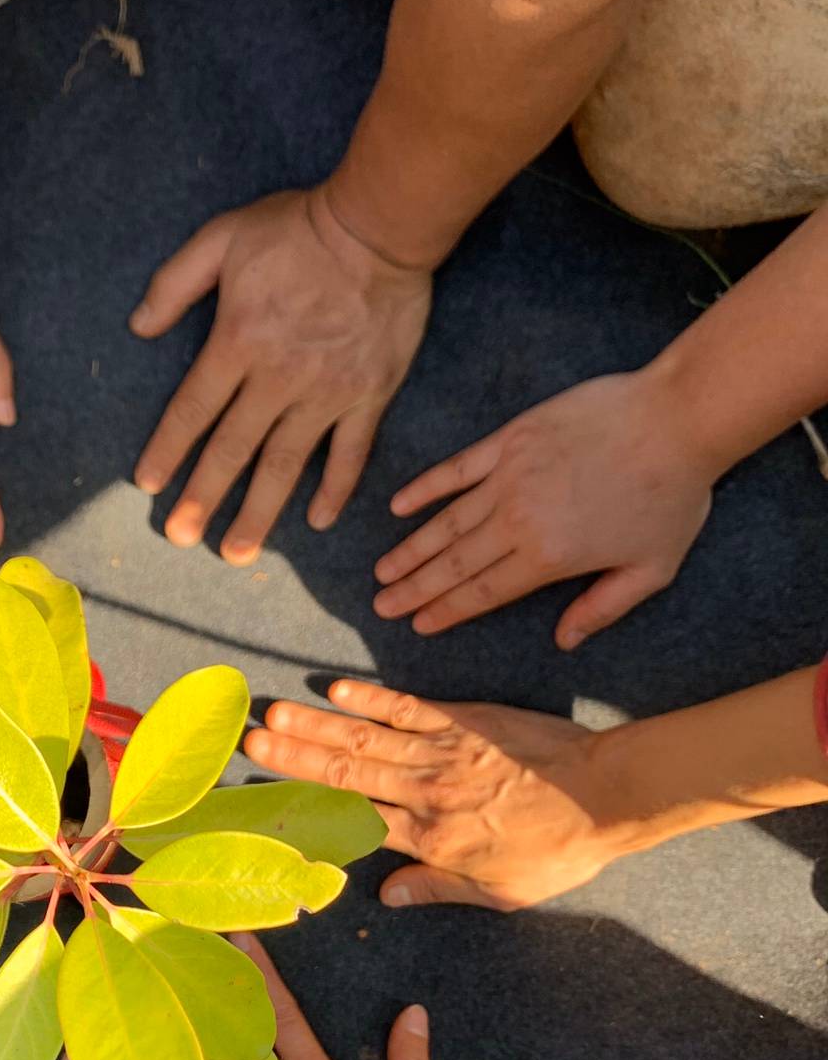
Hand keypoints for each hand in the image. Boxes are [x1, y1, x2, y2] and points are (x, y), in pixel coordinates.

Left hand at [131, 185, 431, 559]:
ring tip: (236, 553)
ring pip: (285, 465)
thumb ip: (175, 283)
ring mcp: (327, 393)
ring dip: (259, 513)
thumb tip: (138, 327)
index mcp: (237, 342)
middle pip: (232, 450)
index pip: (192, 410)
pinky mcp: (369, 395)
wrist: (381, 226)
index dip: (167, 450)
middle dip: (202, 499)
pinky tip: (316, 520)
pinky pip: (350, 453)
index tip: (147, 484)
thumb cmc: (297, 228)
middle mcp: (278, 378)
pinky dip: (335, 489)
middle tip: (180, 537)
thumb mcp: (221, 238)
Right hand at [245, 680, 628, 910]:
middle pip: (346, 775)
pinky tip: (336, 690)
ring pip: (367, 738)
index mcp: (432, 840)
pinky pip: (408, 707)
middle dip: (293, 759)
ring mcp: (443, 752)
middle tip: (249, 742)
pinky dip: (371, 697)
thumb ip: (438, 889)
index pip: (356, 824)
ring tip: (272, 713)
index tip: (268, 803)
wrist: (608, 793)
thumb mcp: (502, 892)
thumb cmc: (560, 850)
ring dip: (316, 726)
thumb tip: (386, 896)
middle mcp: (427, 793)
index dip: (308, 812)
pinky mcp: (464, 720)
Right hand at [377, 370, 713, 645]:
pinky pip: (457, 469)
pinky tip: (399, 506)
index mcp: (550, 557)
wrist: (678, 418)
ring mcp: (509, 476)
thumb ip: (603, 607)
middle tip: (382, 605)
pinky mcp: (510, 439)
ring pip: (447, 521)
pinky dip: (426, 489)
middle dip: (415, 587)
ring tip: (383, 570)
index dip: (447, 610)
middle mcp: (518, 520)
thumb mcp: (651, 568)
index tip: (418, 624)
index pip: (484, 592)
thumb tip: (564, 641)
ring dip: (412, 548)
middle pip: (455, 562)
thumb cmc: (672, 495)